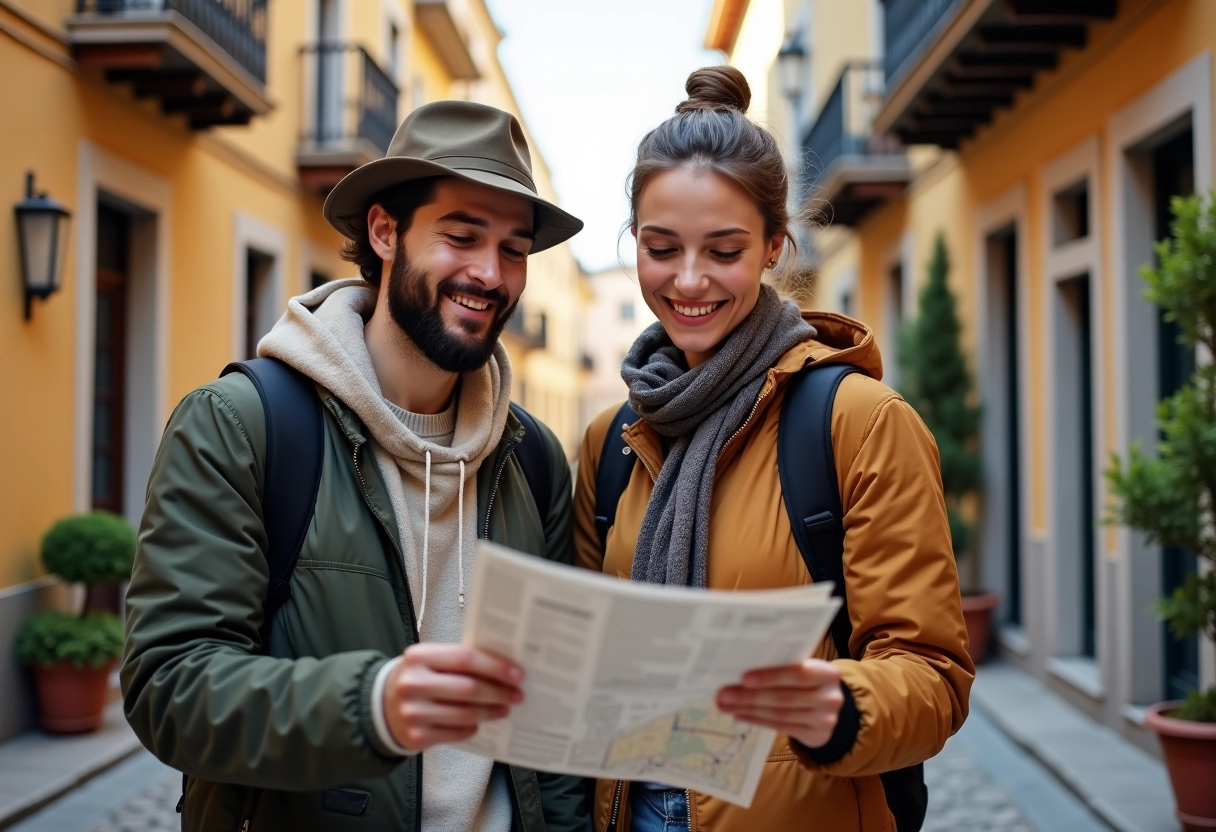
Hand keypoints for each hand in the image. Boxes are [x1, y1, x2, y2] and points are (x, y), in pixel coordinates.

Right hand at [383, 643, 523, 751]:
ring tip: (504, 708)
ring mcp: (413, 712)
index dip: (495, 667)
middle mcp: (413, 683)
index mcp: (419, 656)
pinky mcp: (416, 737)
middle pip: (469, 688)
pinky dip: (472, 727)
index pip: (465, 658)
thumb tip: (504, 668)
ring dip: (490, 711)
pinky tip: (478, 721)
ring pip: (465, 713)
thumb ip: (459, 661)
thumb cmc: (419, 679)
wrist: (382, 706)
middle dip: (498, 692)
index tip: (517, 674)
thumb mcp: (431, 661)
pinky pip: (456, 732)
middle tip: (517, 694)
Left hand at [715, 658, 844, 748]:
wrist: (828, 705)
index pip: (798, 674)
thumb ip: (782, 666)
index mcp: (828, 673)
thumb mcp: (804, 668)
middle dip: (750, 696)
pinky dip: (757, 720)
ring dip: (749, 710)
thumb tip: (740, 666)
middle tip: (723, 695)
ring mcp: (826, 720)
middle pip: (784, 698)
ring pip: (780, 714)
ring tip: (726, 705)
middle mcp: (831, 698)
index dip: (771, 676)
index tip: (743, 678)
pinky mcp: (817, 736)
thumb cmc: (808, 680)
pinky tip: (740, 715)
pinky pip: (781, 727)